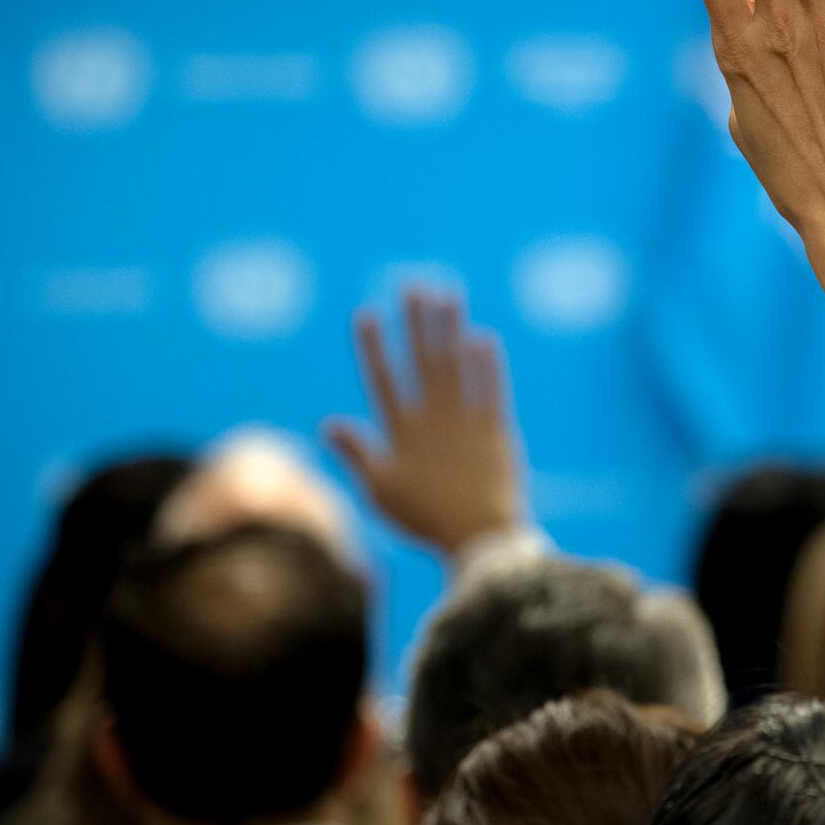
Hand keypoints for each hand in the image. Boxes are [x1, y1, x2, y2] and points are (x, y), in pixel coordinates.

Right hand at [323, 288, 526, 555]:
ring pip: (457, 367)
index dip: (375, 346)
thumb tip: (327, 422)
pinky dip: (487, 364)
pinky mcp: (496, 430)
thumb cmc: (423, 519)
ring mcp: (466, 422)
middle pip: (423, 362)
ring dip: (451, 330)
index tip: (368, 313)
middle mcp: (433, 420)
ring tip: (449, 296)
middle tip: (414, 287)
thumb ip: (356, 453)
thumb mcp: (380, 490)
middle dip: (417, 323)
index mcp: (402, 433)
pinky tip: (483, 337)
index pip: (384, 380)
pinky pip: (491, 389)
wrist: (478, 536)